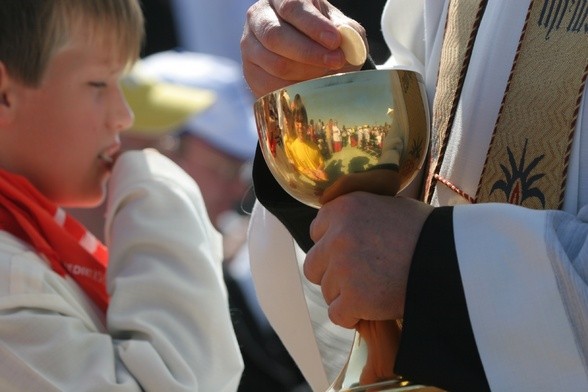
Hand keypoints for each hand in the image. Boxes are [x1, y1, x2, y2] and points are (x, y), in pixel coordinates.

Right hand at [241, 0, 366, 96]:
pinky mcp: (250, 69)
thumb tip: (344, 42)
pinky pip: (269, 84)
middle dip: (309, 53)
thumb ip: (348, 33)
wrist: (312, 58)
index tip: (335, 41)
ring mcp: (250, 43)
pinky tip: (310, 88)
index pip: (292, 7)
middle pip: (276, 36)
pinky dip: (293, 89)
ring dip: (304, 73)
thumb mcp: (343, 30)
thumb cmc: (328, 38)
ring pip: (274, 62)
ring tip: (326, 75)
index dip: (313, 25)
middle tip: (335, 62)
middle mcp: (259, 15)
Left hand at [304, 193, 432, 327]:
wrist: (454, 259)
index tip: (353, 254)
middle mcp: (337, 234)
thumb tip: (339, 227)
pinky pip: (337, 315)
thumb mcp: (389, 208)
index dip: (333, 247)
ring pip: (327, 291)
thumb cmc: (427, 233)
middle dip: (333, 274)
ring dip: (346, 296)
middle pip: (314, 265)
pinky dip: (354, 317)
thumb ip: (359, 216)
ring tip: (376, 291)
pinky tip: (375, 308)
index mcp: (344, 207)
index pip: (317, 231)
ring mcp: (343, 267)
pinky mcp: (353, 297)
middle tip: (362, 278)